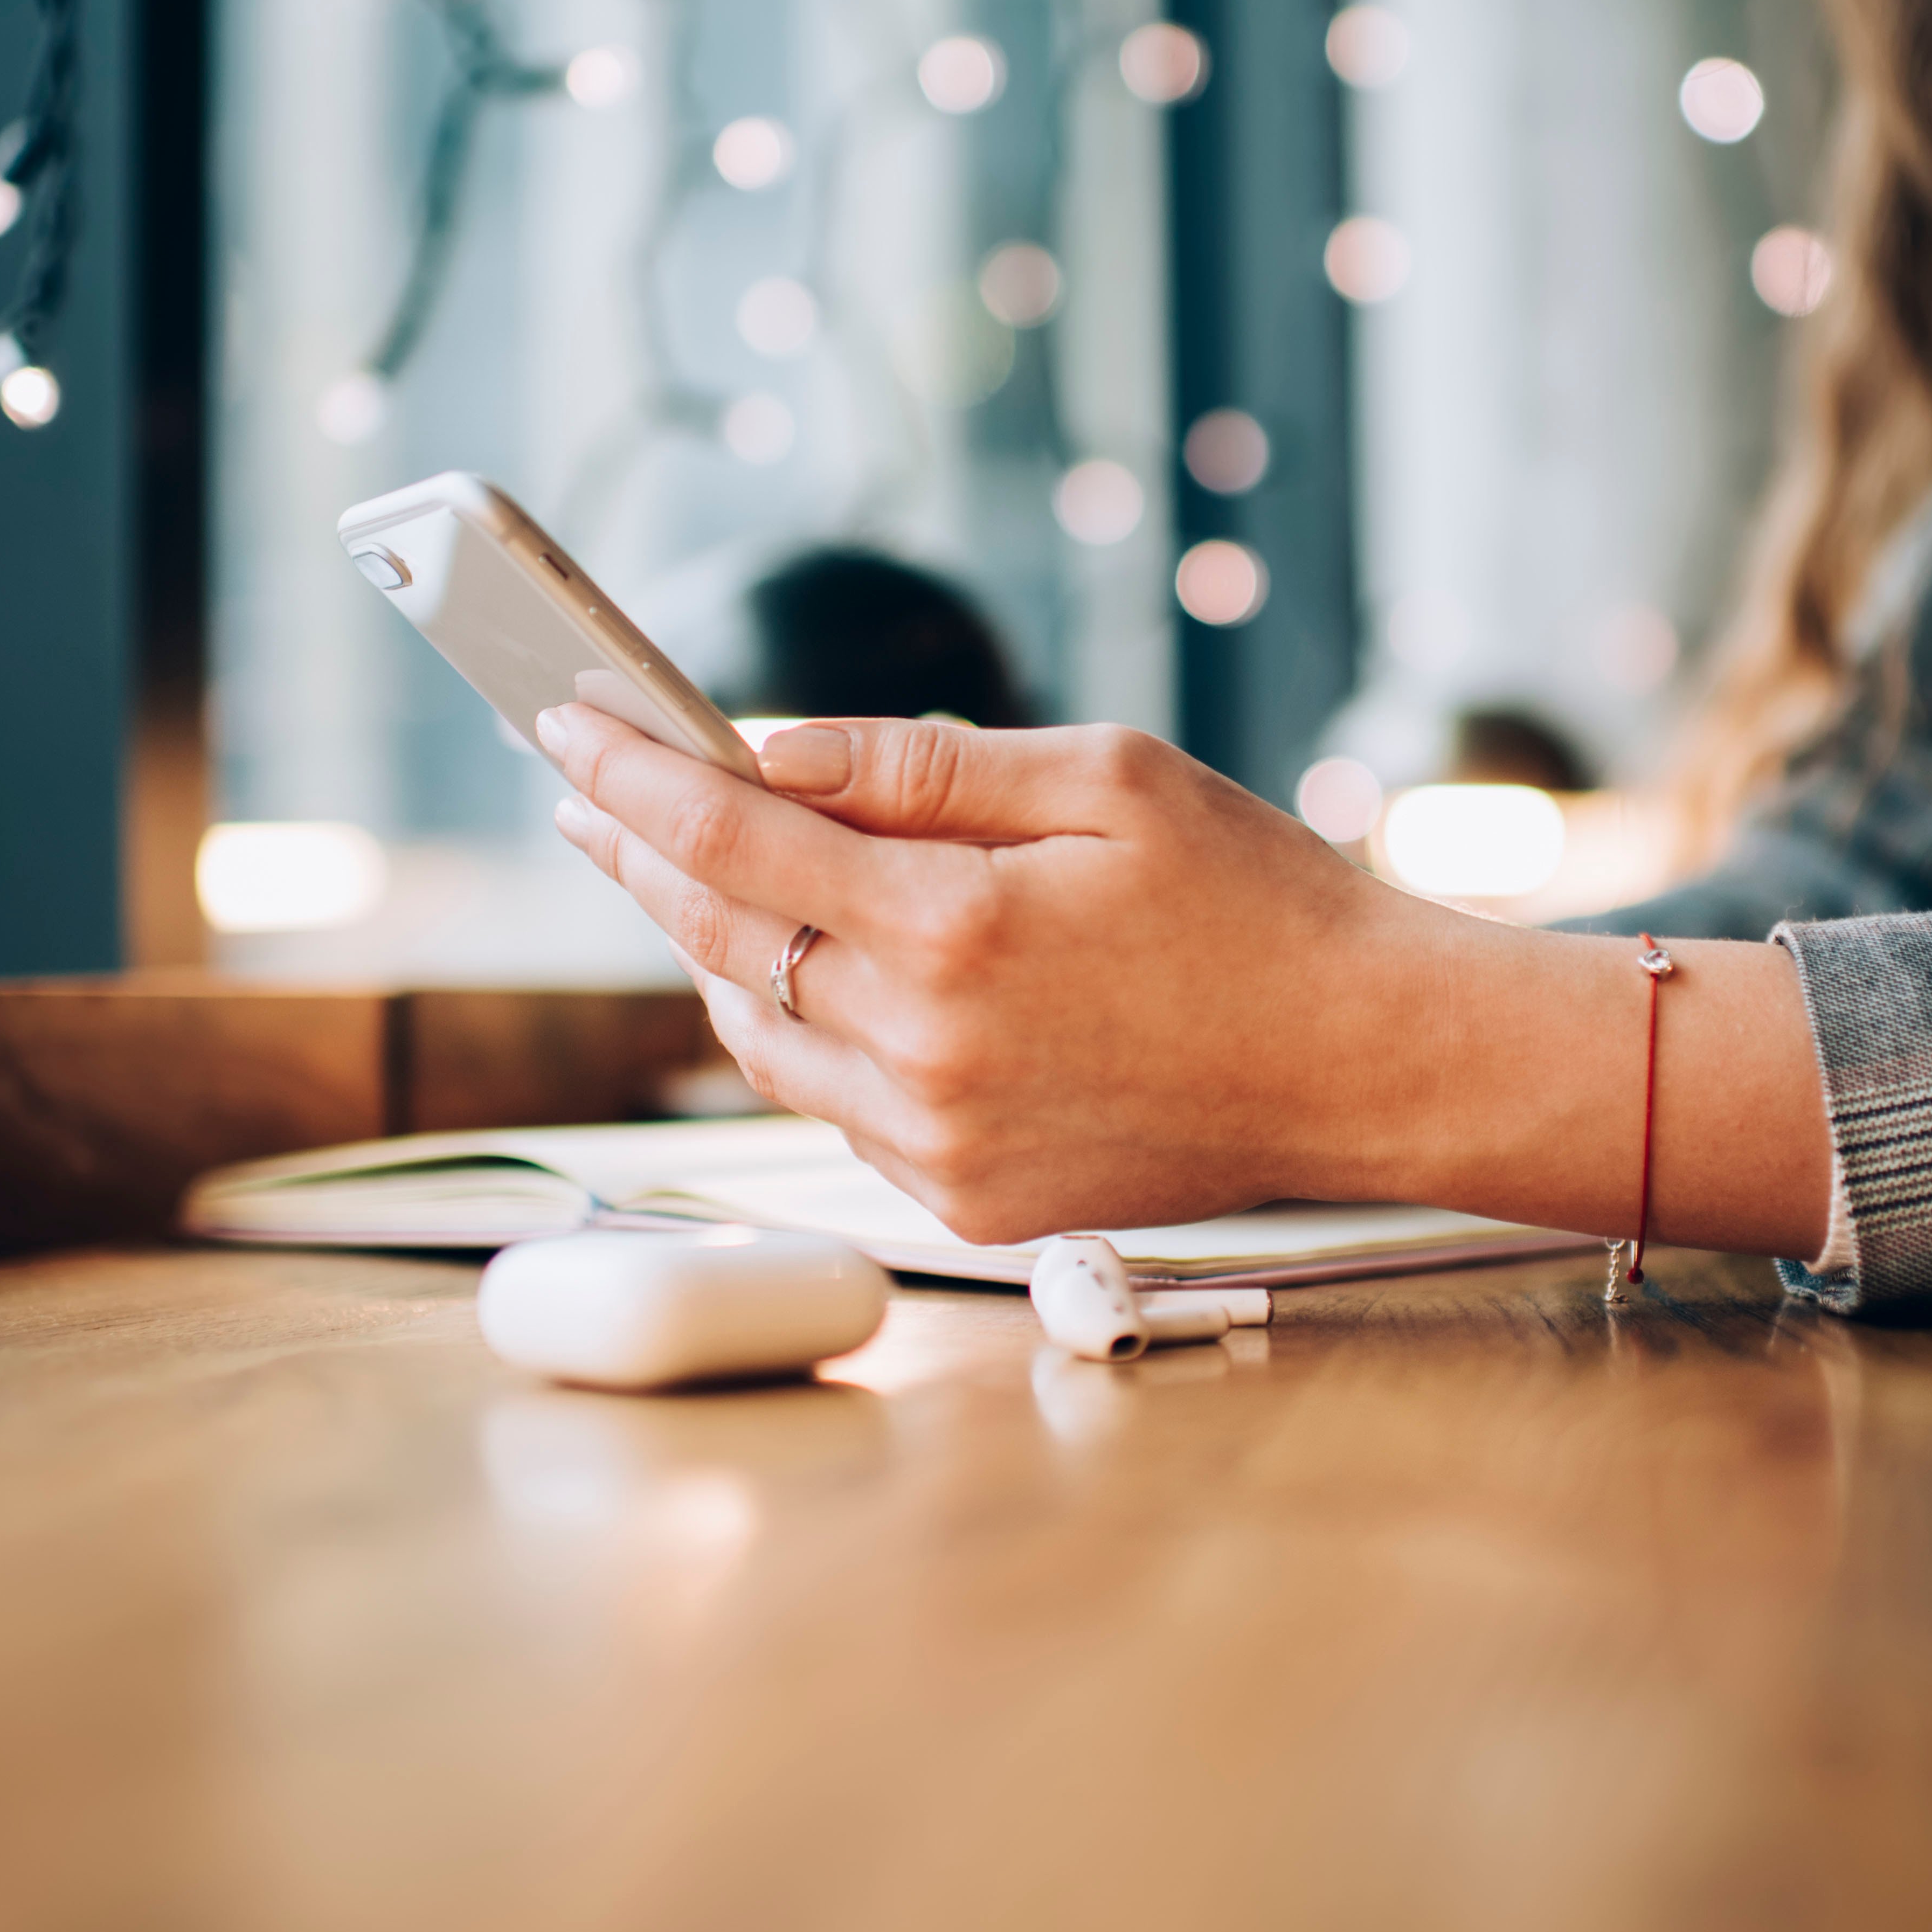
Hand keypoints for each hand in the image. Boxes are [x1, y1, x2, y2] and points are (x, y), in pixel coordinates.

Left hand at [536, 709, 1453, 1238]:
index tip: (567, 729)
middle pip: (722, 940)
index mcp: (957, 932)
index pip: (733, 839)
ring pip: (758, 1035)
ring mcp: (940, 1145)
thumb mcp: (1105, 780)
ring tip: (682, 875)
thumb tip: (772, 749)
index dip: (634, 776)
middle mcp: (927, 1054)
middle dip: (639, 856)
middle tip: (585, 797)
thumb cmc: (1257, 903)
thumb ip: (925, 767)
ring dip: (708, 950)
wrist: (1364, 1065)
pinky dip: (796, 1030)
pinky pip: (832, 1106)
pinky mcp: (966, 1202)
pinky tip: (800, 975)